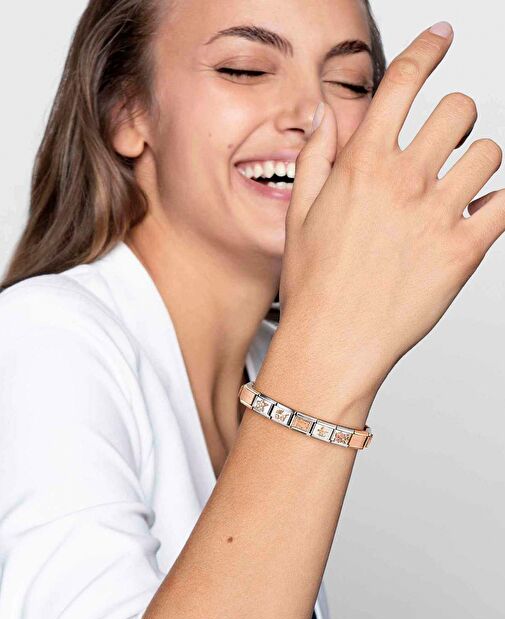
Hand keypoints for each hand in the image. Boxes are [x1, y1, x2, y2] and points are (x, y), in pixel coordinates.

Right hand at [280, 24, 504, 397]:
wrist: (332, 343)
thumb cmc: (314, 286)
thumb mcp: (299, 214)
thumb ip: (317, 156)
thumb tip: (328, 116)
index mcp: (362, 166)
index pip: (403, 83)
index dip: (428, 49)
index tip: (441, 38)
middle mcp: (404, 181)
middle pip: (459, 110)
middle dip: (457, 118)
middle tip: (447, 142)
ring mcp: (437, 215)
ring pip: (490, 152)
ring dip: (479, 160)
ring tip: (461, 185)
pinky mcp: (464, 252)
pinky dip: (500, 202)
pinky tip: (480, 212)